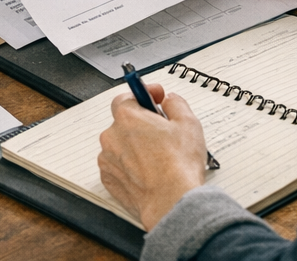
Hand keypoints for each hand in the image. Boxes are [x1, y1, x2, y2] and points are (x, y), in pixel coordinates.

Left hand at [98, 86, 208, 229]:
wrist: (172, 202)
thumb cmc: (179, 166)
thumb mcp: (188, 123)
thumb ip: (176, 103)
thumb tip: (170, 100)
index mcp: (127, 116)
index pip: (127, 96)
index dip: (143, 95)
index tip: (156, 97)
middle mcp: (111, 135)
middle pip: (124, 122)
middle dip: (141, 124)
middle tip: (162, 133)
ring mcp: (108, 159)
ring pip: (120, 145)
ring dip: (135, 146)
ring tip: (158, 158)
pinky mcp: (109, 179)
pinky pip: (117, 166)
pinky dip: (129, 167)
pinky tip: (148, 172)